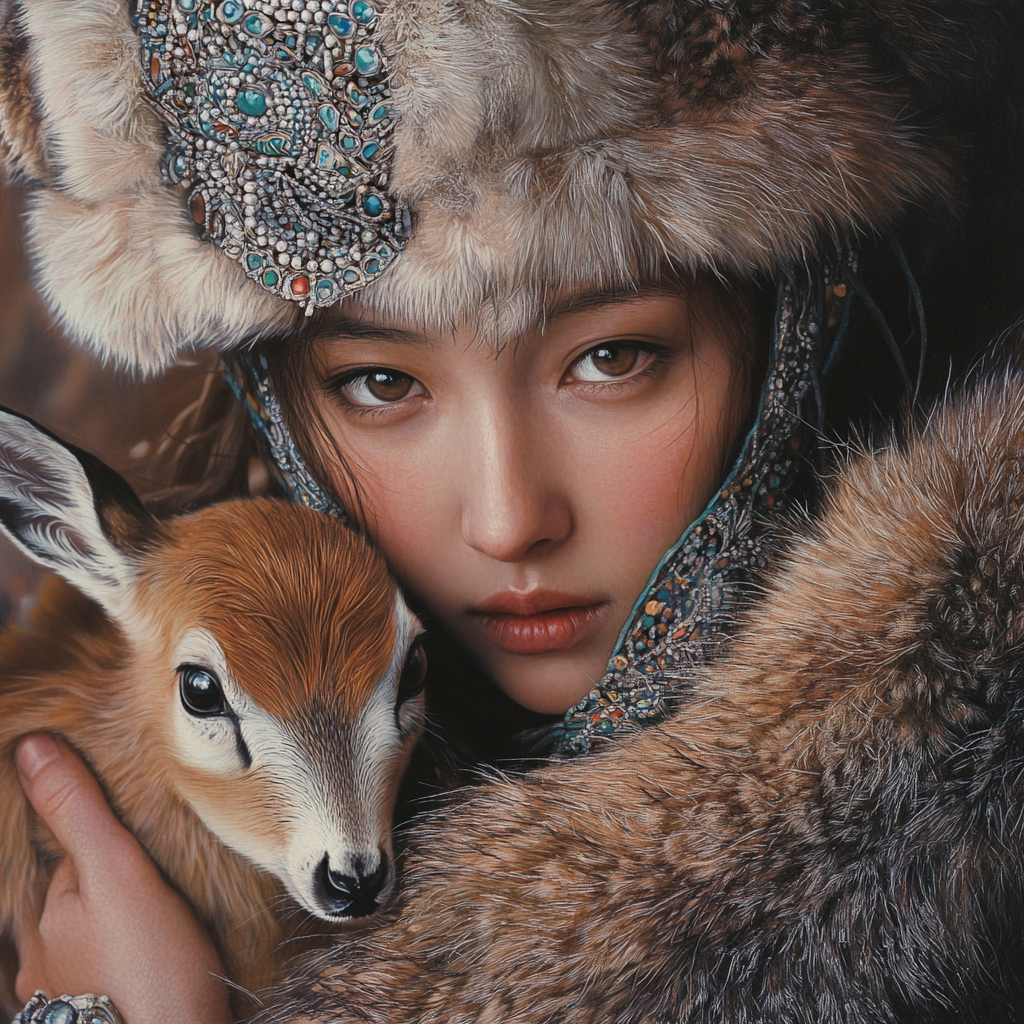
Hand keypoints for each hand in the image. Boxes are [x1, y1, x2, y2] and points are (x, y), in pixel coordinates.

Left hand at [13, 734, 231, 1023]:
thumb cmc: (152, 968)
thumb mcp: (117, 874)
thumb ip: (77, 813)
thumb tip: (31, 746)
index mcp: (46, 913)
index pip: (65, 855)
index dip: (97, 832)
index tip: (133, 824)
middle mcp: (44, 957)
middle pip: (72, 900)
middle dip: (103, 882)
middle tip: (153, 870)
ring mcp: (67, 995)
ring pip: (86, 941)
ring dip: (114, 925)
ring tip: (157, 914)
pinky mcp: (100, 1018)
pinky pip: (104, 976)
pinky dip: (123, 962)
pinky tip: (151, 960)